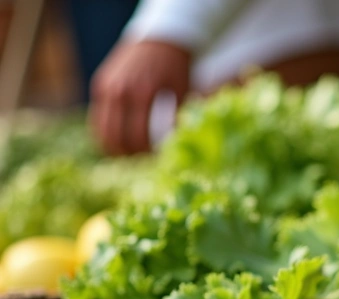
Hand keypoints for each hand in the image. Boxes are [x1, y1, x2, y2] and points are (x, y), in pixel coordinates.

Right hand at [90, 40, 190, 155]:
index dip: (147, 155)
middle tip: (143, 163)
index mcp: (142, 94)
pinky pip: (97, 117)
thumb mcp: (184, 92)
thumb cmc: (177, 67)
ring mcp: (106, 88)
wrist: (160, 38)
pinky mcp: (100, 85)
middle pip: (116, 138)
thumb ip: (179, 118)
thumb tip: (177, 147)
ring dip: (114, 148)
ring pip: (102, 131)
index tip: (156, 163)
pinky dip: (106, 133)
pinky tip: (120, 143)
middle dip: (130, 155)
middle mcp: (120, 91)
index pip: (138, 137)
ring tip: (131, 157)